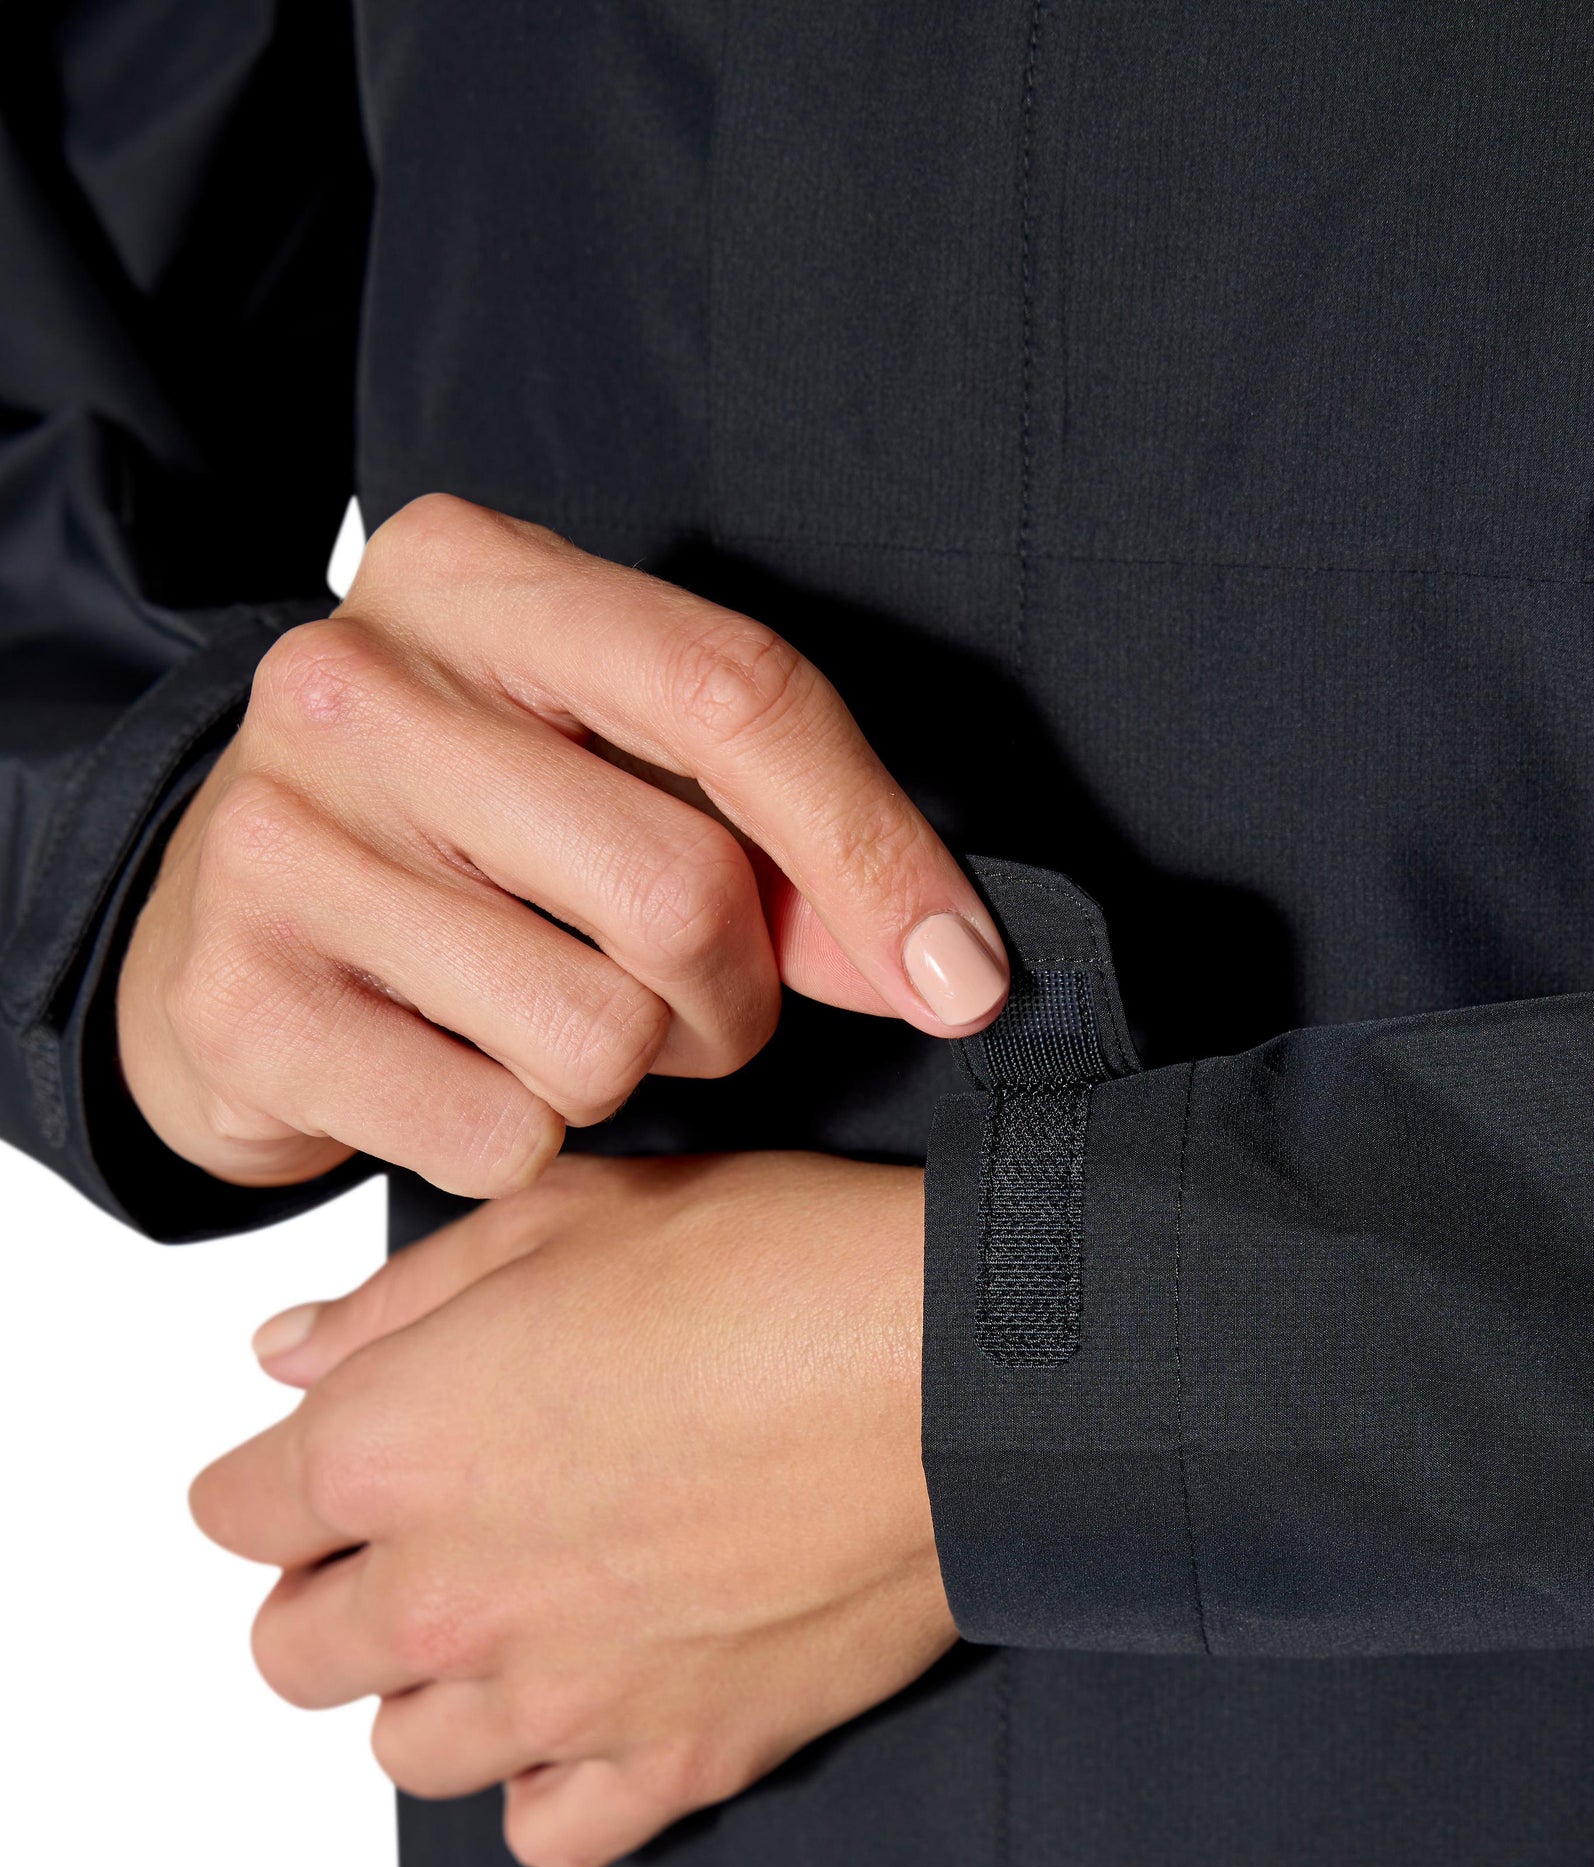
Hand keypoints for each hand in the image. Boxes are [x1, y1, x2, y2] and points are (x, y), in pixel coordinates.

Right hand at [120, 496, 1006, 1195]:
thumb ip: (770, 839)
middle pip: (683, 894)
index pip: (736, 696)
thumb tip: (936, 970)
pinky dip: (520, 1142)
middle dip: (733, 999)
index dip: (877, 853)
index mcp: (465, 576)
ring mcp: (280, 839)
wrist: (209, 933)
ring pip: (599, 1039)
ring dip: (625, 1078)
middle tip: (681, 1004)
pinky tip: (457, 1074)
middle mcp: (354, 682)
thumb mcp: (599, 770)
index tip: (962, 978)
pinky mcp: (243, 1000)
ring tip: (548, 1027)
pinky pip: (499, 1136)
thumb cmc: (452, 843)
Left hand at [188, 1152, 955, 1866]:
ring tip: (517, 1625)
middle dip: (336, 1596)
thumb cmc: (782, 1273)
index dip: (278, 1483)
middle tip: (420, 1545)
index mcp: (393, 1446)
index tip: (330, 1468)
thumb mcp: (563, 1217)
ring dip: (437, 1693)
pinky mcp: (673, 1759)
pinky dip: (551, 1789)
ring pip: (405, 1753)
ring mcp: (559, 1696)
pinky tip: (593, 1712)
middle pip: (292, 1653)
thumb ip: (397, 1302)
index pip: (232, 1513)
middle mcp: (449, 1592)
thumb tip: (288, 1353)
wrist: (960, 1378)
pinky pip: (546, 1834)